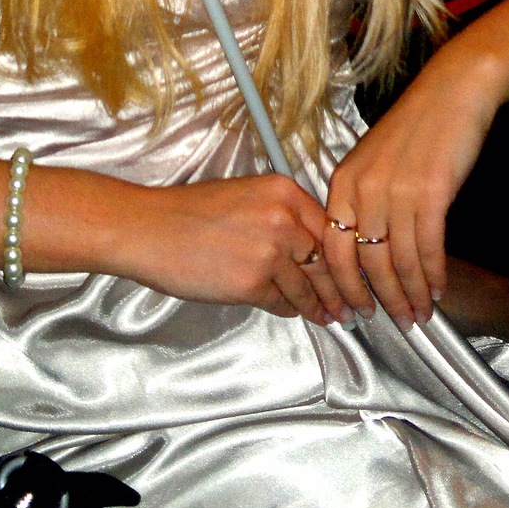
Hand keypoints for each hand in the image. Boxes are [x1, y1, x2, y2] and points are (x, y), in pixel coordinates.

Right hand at [128, 173, 351, 326]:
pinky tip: (297, 314)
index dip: (346, 256)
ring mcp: (269, 252)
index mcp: (284, 191)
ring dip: (320, 306)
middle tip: (355, 305)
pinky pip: (283, 303)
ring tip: (332, 317)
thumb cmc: (191, 212)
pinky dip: (291, 310)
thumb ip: (283, 216)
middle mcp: (284, 219)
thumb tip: (313, 248)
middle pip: (326, 260)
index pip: (330, 228)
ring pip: (308, 287)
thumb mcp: (246, 196)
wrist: (151, 230)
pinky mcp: (252, 284)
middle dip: (342, 287)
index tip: (357, 272)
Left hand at [322, 65, 501, 329]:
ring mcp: (396, 192)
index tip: (354, 310)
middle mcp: (364, 190)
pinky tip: (439, 289)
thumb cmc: (416, 128)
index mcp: (344, 182)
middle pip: (366, 262)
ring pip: (399, 261)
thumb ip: (365, 200)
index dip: (344, 286)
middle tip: (395, 322)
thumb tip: (369, 250)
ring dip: (411, 293)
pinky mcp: (430, 193)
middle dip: (381, 299)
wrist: (452, 93)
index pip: (333, 249)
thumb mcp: (374, 160)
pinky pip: (428, 248)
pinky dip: (433, 275)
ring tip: (420, 314)